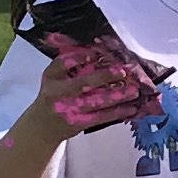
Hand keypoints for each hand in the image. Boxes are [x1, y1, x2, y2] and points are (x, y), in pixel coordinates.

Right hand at [42, 37, 159, 131]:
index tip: (94, 53)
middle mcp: (59, 93)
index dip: (78, 58)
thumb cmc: (54, 96)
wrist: (43, 126)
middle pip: (82, 84)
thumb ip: (71, 65)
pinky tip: (131, 108)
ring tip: (134, 90)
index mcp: (52, 77)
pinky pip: (101, 117)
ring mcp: (70, 109)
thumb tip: (100, 51)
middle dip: (104, 77)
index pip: (61, 64)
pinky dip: (117, 112)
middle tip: (122, 71)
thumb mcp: (54, 78)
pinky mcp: (79, 123)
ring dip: (118, 96)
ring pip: (96, 102)